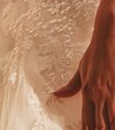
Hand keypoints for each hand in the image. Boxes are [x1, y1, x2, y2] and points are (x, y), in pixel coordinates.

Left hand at [54, 11, 114, 128]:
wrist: (106, 44)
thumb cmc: (92, 57)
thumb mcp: (80, 71)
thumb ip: (70, 86)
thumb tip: (56, 94)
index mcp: (88, 91)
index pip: (86, 117)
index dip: (86, 128)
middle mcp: (100, 95)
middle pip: (100, 122)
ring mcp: (111, 94)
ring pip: (111, 118)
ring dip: (107, 126)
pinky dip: (114, 118)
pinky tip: (112, 122)